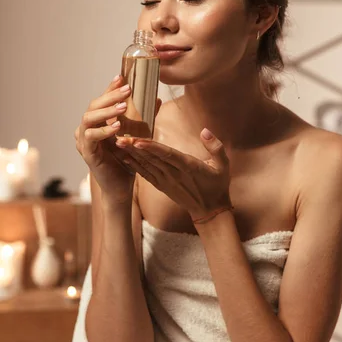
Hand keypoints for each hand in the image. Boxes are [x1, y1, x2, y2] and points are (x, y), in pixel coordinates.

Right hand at [75, 75, 160, 205]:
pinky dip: (104, 130)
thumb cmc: (127, 161)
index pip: (102, 100)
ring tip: (123, 107)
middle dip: (110, 95)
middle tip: (127, 89)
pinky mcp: (87, 153)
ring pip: (88, 118)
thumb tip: (157, 99)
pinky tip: (117, 126)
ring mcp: (84, 141)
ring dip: (106, 111)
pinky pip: (91, 137)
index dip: (110, 87)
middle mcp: (86, 129)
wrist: (121, 188)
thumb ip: (144, 118)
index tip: (122, 76)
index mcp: (97, 123)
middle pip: (93, 105)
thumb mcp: (137, 136)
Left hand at [115, 128, 231, 218]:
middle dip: (135, 148)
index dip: (152, 147)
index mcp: (188, 167)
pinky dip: (135, 166)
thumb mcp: (224, 165)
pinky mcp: (163, 186)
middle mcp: (174, 174)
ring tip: (118, 144)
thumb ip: (215, 147)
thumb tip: (205, 130)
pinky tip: (125, 158)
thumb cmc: (218, 185)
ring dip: (132, 155)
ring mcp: (167, 182)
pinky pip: (146, 175)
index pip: (167, 155)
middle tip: (119, 138)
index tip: (138, 140)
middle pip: (152, 159)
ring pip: (147, 166)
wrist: (210, 210)